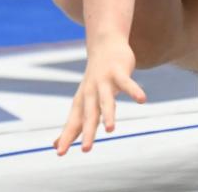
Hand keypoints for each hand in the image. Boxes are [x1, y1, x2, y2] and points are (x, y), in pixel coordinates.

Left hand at [54, 36, 144, 154]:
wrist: (104, 44)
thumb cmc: (94, 78)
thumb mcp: (83, 101)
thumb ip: (73, 124)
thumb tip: (55, 145)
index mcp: (83, 101)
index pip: (73, 122)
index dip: (67, 137)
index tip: (59, 153)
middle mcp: (91, 92)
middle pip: (89, 115)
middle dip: (87, 132)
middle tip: (86, 149)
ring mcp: (104, 81)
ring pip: (106, 100)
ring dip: (108, 114)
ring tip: (110, 130)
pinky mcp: (119, 72)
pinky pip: (127, 83)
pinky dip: (134, 91)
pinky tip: (142, 100)